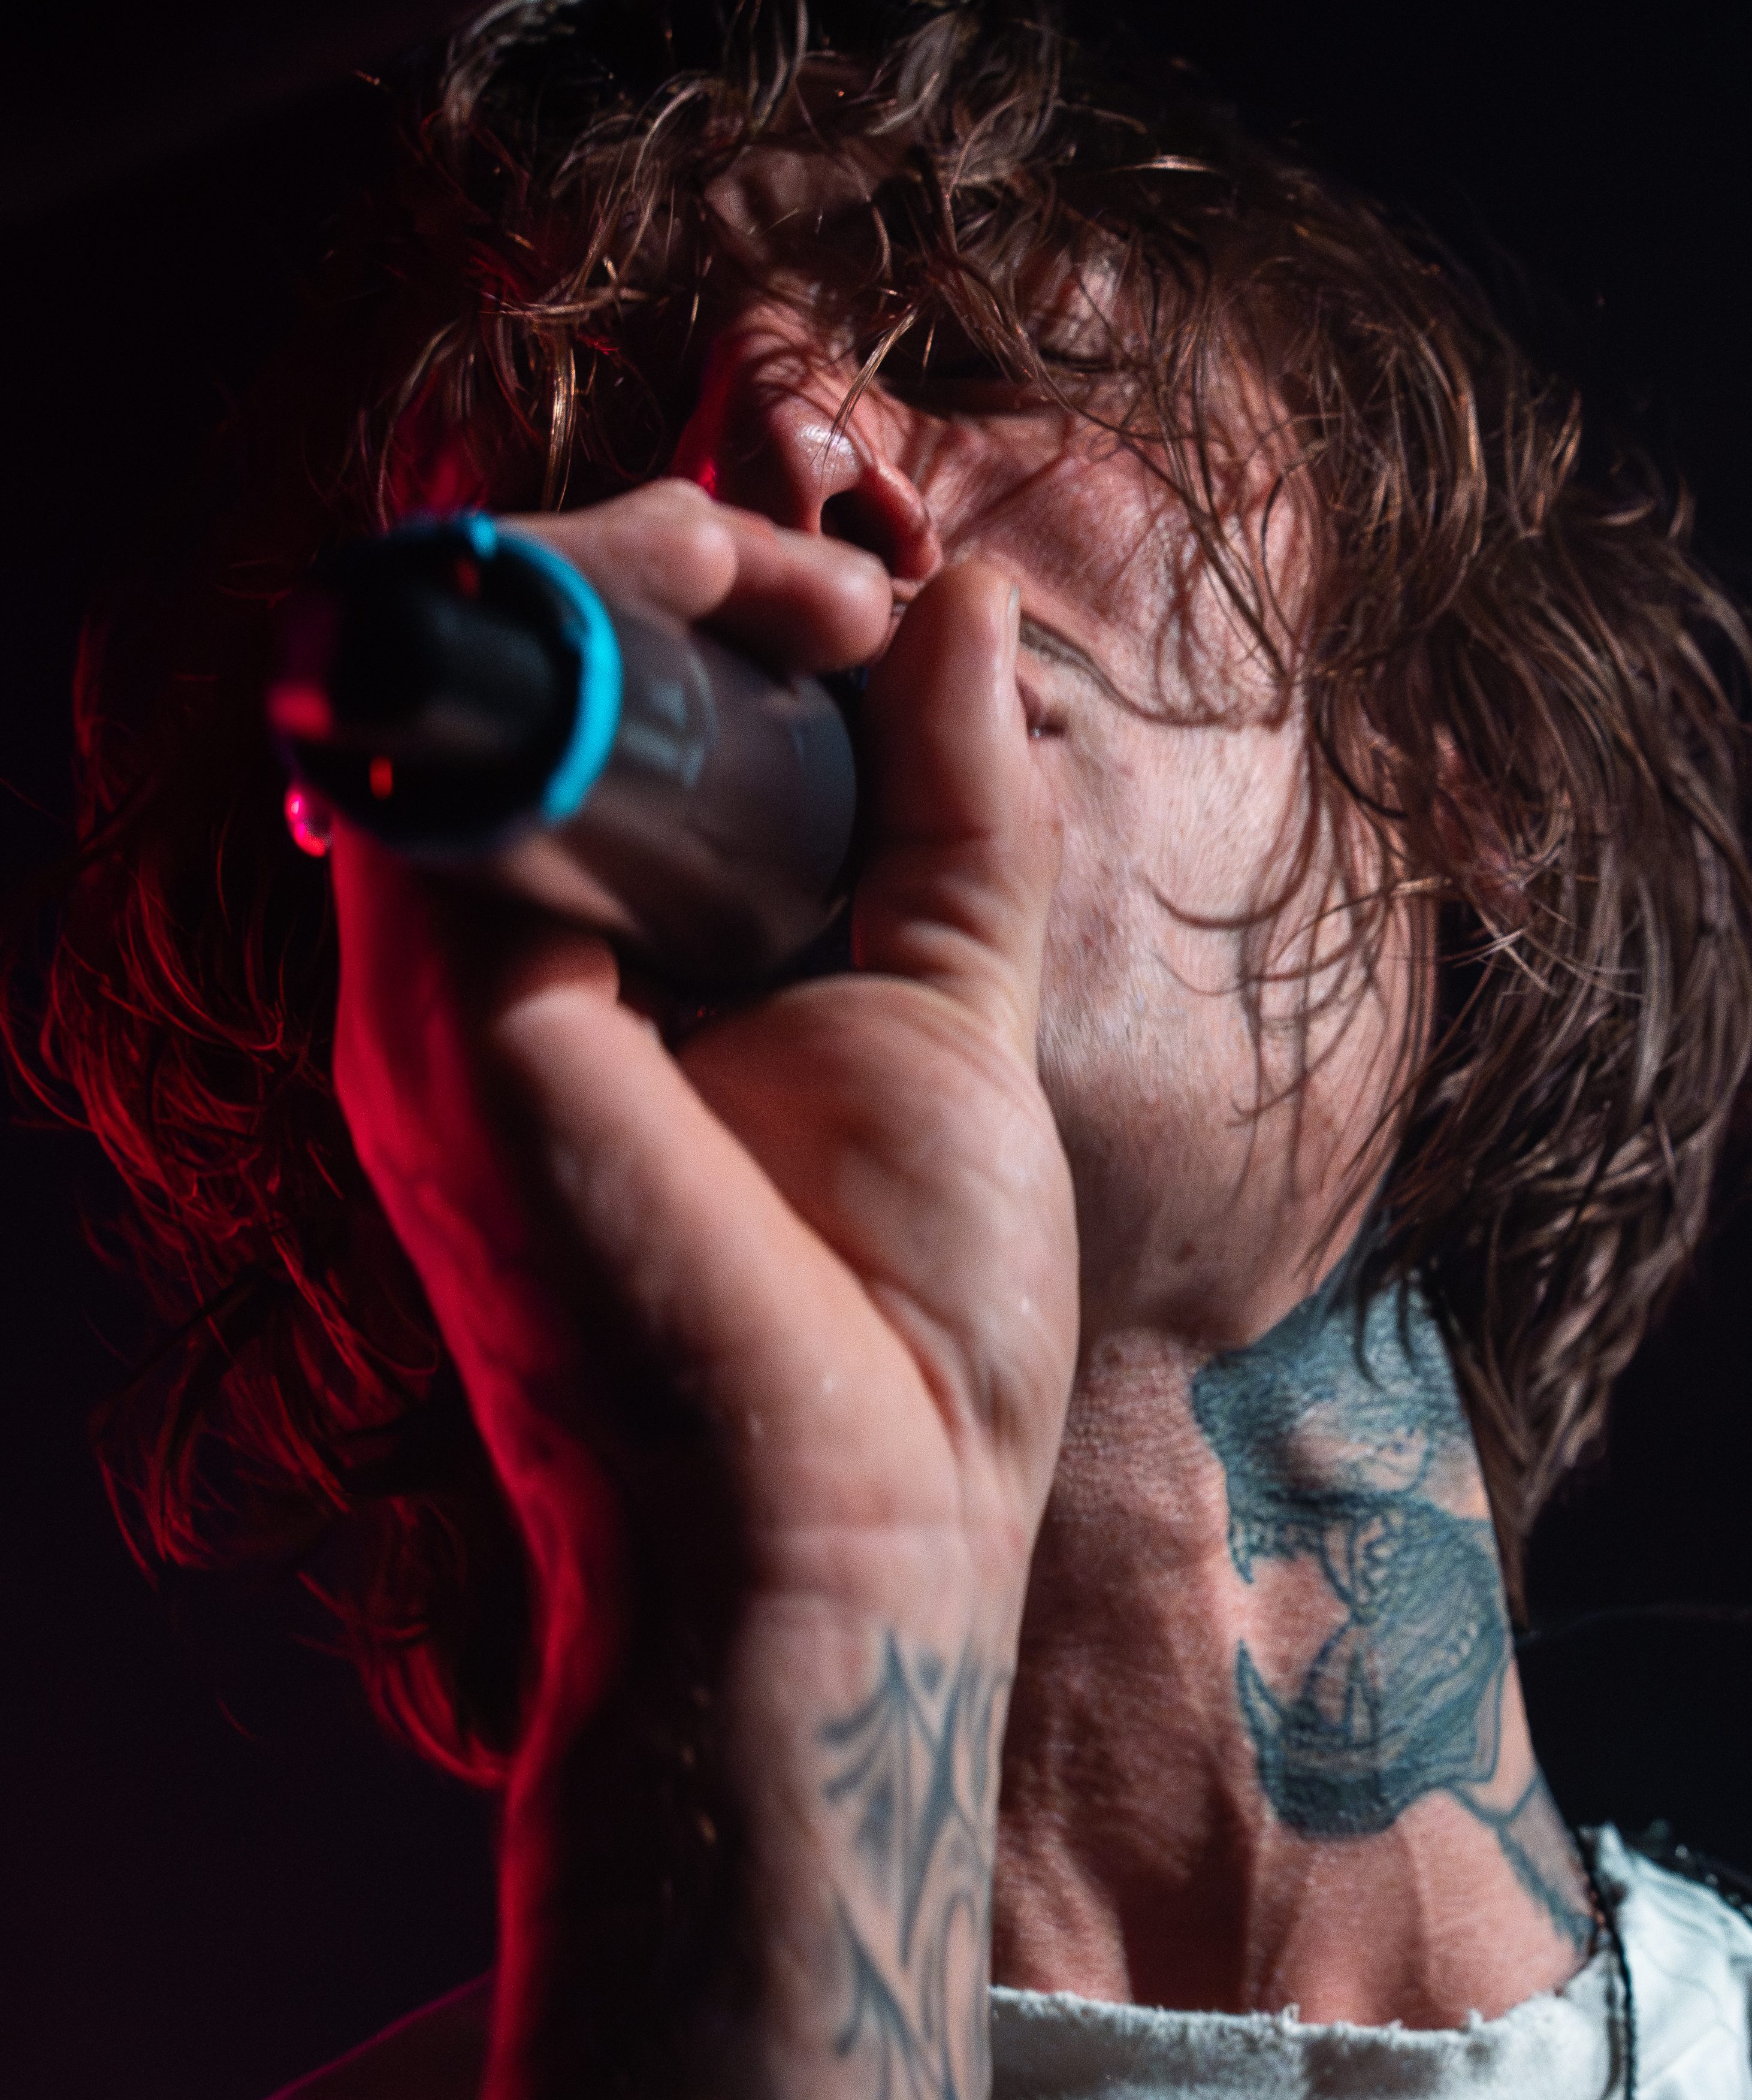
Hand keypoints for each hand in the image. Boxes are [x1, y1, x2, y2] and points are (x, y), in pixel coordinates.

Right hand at [328, 474, 1076, 1747]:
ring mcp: (448, 984)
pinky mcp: (445, 1005)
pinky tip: (743, 603)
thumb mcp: (951, 1011)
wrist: (855, 1537)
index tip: (883, 611)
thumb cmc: (903, 1330)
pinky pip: (466, 738)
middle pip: (530, 663)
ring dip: (648, 563)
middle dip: (693, 562)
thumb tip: (958, 604)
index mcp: (607, 969)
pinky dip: (598, 621)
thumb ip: (950, 811)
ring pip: (477, 663)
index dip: (729, 602)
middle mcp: (498, 964)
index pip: (604, 707)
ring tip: (808, 578)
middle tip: (850, 582)